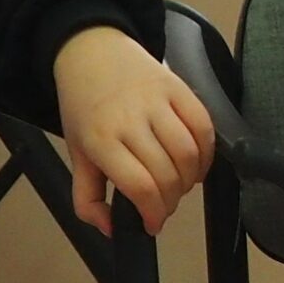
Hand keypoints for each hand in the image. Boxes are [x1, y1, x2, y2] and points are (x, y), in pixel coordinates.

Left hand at [51, 26, 213, 234]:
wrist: (93, 53)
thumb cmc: (84, 106)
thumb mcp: (76, 154)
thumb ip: (87, 198)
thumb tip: (111, 229)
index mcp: (100, 140)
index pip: (139, 185)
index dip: (153, 212)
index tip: (153, 225)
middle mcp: (130, 120)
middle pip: (167, 172)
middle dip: (170, 201)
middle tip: (164, 208)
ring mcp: (157, 101)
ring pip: (189, 152)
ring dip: (190, 180)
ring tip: (180, 187)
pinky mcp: (178, 88)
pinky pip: (204, 127)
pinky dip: (207, 154)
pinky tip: (196, 165)